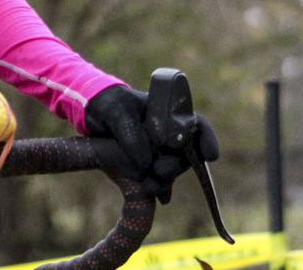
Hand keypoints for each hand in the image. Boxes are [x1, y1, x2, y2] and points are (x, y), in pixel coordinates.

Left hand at [85, 84, 219, 202]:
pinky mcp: (148, 165)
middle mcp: (169, 133)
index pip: (197, 125)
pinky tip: (157, 197)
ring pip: (172, 168)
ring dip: (165, 180)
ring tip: (149, 187)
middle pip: (185, 153)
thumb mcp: (116, 111)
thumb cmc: (109, 104)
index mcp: (169, 112)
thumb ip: (131, 133)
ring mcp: (160, 150)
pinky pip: (159, 180)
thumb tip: (146, 163)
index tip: (210, 156)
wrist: (92, 115)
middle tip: (160, 171)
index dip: (207, 140)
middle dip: (177, 165)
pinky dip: (159, 189)